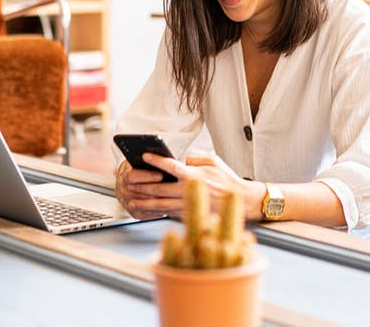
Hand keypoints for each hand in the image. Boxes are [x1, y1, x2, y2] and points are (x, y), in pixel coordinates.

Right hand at [114, 159, 183, 219]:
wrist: (131, 181)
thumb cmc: (141, 169)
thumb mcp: (142, 161)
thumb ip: (149, 161)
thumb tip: (163, 158)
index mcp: (124, 173)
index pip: (131, 176)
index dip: (147, 176)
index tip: (160, 175)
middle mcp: (122, 188)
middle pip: (135, 191)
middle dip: (153, 190)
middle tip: (169, 189)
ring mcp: (125, 201)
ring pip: (139, 204)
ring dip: (154, 203)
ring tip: (169, 200)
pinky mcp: (132, 211)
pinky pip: (142, 214)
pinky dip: (153, 213)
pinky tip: (164, 209)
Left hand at [116, 153, 265, 220]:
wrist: (240, 201)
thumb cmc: (227, 179)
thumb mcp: (214, 160)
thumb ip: (195, 158)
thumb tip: (181, 162)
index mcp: (195, 175)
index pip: (171, 166)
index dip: (156, 160)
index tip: (144, 155)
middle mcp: (189, 191)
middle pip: (160, 188)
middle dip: (142, 185)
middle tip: (129, 181)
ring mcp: (188, 204)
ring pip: (161, 203)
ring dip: (144, 201)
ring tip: (131, 199)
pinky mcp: (189, 214)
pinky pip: (168, 212)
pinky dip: (155, 210)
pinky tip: (145, 209)